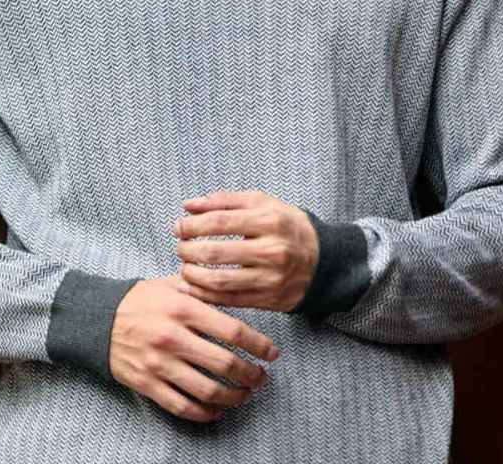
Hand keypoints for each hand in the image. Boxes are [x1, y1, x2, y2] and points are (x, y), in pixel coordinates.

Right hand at [108, 274, 280, 422]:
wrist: (97, 320)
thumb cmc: (139, 300)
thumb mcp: (169, 284)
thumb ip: (201, 288)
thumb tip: (235, 291)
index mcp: (182, 308)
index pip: (232, 330)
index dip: (258, 344)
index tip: (272, 353)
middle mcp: (173, 337)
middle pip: (224, 363)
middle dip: (251, 374)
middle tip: (262, 377)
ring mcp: (160, 364)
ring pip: (207, 390)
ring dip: (233, 396)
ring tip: (244, 394)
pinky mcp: (148, 384)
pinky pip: (183, 407)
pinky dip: (206, 413)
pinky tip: (218, 410)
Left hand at [173, 190, 318, 311]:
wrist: (325, 261)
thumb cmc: (287, 226)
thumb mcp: (263, 203)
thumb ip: (225, 200)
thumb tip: (188, 205)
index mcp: (269, 221)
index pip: (219, 221)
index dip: (192, 225)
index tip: (178, 226)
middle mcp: (271, 250)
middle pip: (216, 252)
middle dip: (189, 250)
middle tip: (179, 247)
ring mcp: (270, 278)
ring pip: (220, 281)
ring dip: (193, 275)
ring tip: (183, 267)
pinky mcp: (268, 300)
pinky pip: (230, 300)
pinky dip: (205, 295)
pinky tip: (192, 287)